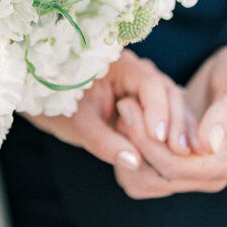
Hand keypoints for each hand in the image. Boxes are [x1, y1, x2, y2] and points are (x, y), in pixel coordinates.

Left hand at [24, 49, 193, 167]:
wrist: (42, 96)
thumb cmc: (55, 103)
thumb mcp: (77, 124)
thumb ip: (104, 142)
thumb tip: (135, 163)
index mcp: (118, 64)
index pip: (149, 83)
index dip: (158, 110)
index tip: (159, 138)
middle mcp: (135, 70)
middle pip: (167, 91)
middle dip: (176, 122)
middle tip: (182, 153)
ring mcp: (142, 85)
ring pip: (171, 103)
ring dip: (179, 128)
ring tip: (185, 157)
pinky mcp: (144, 103)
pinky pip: (164, 115)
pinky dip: (172, 132)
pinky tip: (180, 154)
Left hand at [113, 41, 226, 198]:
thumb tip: (208, 144)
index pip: (176, 168)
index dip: (147, 141)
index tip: (129, 104)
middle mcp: (212, 175)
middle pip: (157, 177)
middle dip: (134, 143)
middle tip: (123, 103)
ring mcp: (196, 172)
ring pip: (146, 181)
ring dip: (129, 150)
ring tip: (124, 111)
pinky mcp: (181, 162)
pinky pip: (147, 172)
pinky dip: (132, 152)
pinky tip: (129, 121)